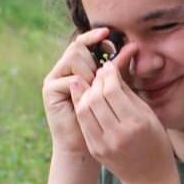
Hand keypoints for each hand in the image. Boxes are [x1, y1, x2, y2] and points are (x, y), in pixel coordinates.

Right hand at [42, 28, 111, 161]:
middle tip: (102, 75)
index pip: (84, 42)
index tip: (109, 35)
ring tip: (96, 89)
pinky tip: (88, 96)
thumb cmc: (104, 122)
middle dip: (94, 58)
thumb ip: (120, 70)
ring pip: (74, 57)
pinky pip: (70, 78)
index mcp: (77, 67)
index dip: (95, 37)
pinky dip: (82, 85)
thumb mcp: (115, 92)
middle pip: (78, 46)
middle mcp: (63, 70)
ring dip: (90, 71)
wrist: (86, 148)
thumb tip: (134, 46)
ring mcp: (54, 79)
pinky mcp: (49, 91)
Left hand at [69, 47, 176, 183]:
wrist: (149, 178)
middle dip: (96, 81)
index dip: (108, 74)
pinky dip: (82, 107)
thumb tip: (110, 71)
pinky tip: (85, 99)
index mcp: (136, 124)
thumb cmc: (155, 142)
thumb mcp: (149, 116)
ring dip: (86, 93)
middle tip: (99, 75)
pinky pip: (83, 123)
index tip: (108, 67)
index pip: (113, 90)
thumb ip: (128, 94)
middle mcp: (119, 135)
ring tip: (92, 86)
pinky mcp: (96, 150)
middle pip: (96, 97)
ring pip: (84, 109)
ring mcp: (104, 145)